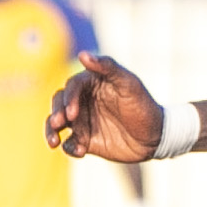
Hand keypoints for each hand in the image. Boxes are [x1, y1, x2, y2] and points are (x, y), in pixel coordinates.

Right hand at [46, 53, 164, 163]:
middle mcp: (82, 101)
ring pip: (56, 124)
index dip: (69, 99)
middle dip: (56, 113)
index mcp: (90, 84)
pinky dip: (70, 147)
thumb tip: (82, 55)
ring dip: (51, 131)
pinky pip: (69, 144)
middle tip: (59, 124)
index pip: (71, 87)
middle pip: (58, 104)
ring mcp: (82, 121)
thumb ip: (107, 67)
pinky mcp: (84, 140)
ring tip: (53, 142)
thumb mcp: (129, 84)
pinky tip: (80, 151)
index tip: (72, 113)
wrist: (156, 137)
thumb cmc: (143, 105)